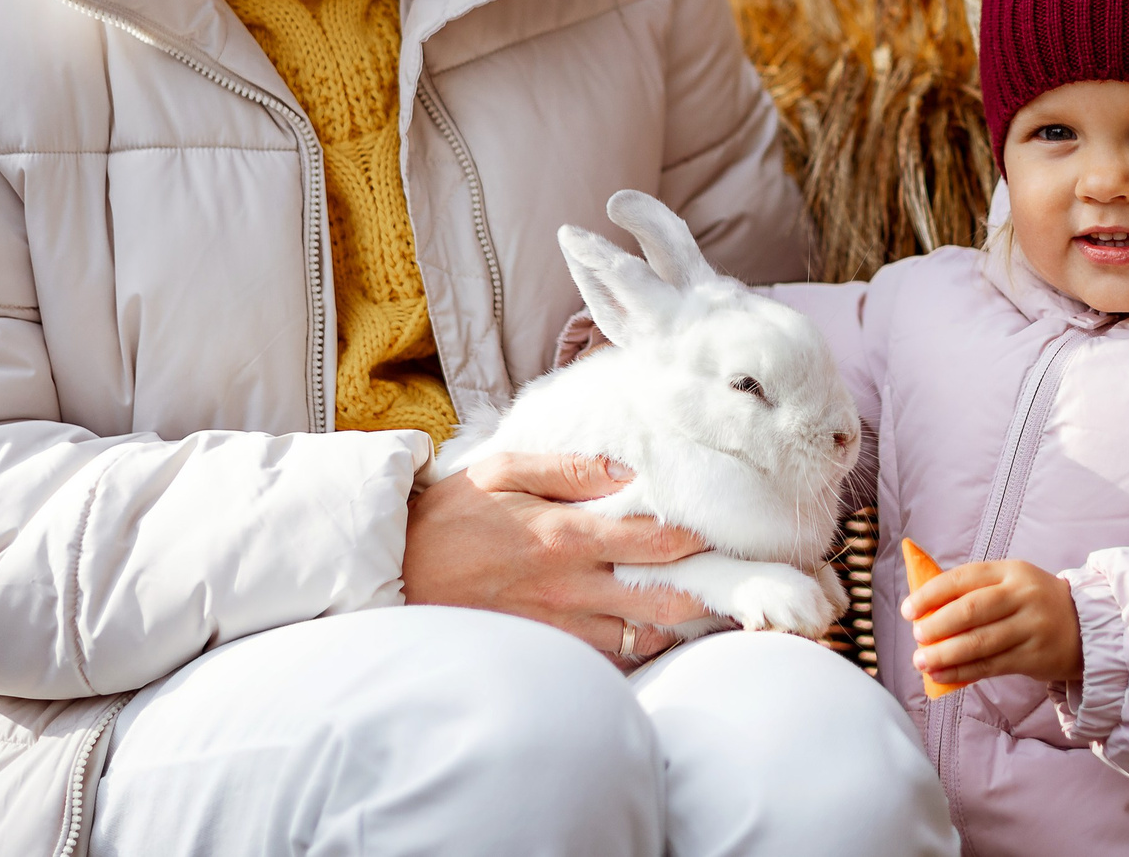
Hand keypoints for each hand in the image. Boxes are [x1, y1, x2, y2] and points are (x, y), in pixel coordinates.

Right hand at [403, 451, 711, 661]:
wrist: (394, 574)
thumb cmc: (450, 517)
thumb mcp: (502, 471)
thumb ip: (569, 469)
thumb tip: (627, 470)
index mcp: (565, 536)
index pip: (657, 540)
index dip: (700, 536)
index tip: (721, 526)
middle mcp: (570, 589)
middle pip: (665, 600)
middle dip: (708, 591)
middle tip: (734, 577)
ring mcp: (559, 628)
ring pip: (642, 638)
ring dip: (676, 622)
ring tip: (701, 603)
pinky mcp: (545, 653)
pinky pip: (606, 660)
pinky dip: (635, 647)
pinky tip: (648, 629)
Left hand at [904, 558, 1081, 687]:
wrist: (1086, 626)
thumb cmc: (1034, 603)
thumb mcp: (1011, 583)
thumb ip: (974, 590)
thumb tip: (924, 608)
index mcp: (1010, 571)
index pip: (964, 578)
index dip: (932, 594)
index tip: (909, 609)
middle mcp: (1022, 596)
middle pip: (972, 610)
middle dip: (938, 624)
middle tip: (917, 636)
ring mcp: (1031, 627)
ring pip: (980, 642)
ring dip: (946, 654)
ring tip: (922, 661)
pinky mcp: (1034, 656)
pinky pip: (991, 665)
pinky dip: (963, 671)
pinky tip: (942, 675)